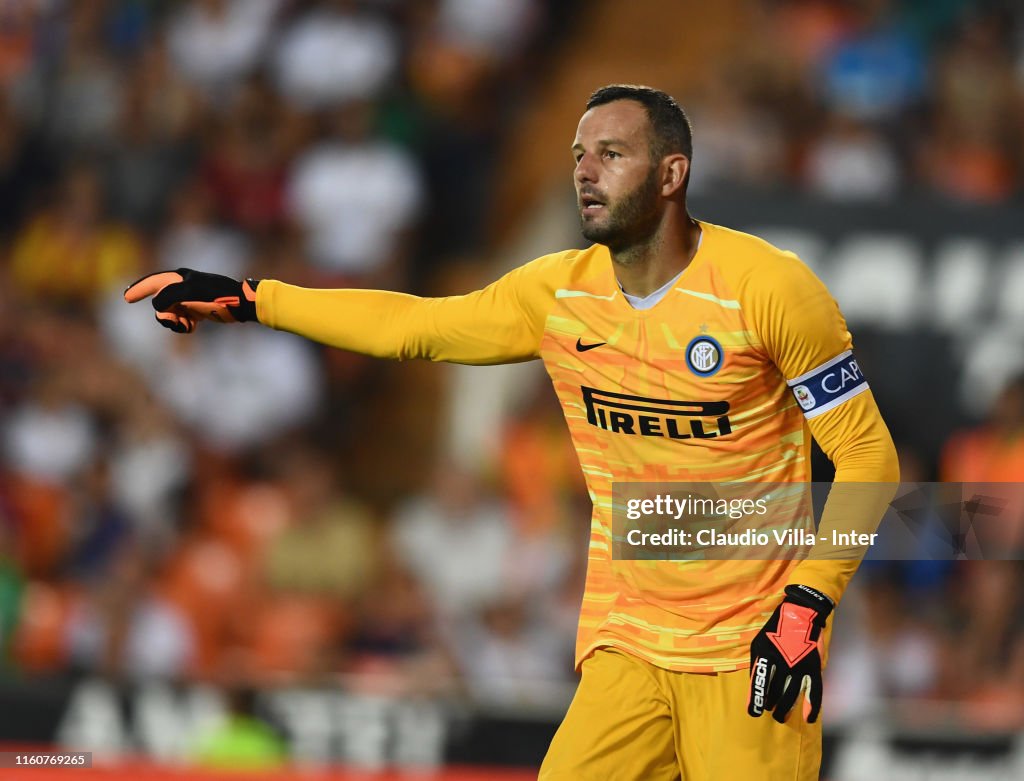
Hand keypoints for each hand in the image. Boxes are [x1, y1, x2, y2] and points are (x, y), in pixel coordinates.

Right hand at [124, 268, 258, 332]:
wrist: (240, 304)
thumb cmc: (215, 296)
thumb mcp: (188, 293)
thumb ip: (167, 296)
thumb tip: (157, 307)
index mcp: (178, 278)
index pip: (153, 282)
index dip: (138, 289)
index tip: (126, 298)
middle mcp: (181, 287)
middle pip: (159, 303)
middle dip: (164, 315)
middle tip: (177, 320)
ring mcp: (189, 299)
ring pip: (169, 313)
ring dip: (174, 322)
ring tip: (187, 324)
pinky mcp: (197, 310)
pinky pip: (181, 320)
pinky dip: (183, 326)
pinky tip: (193, 326)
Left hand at [747, 584, 832, 723]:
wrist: (799, 615)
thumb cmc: (774, 631)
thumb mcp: (758, 645)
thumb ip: (756, 666)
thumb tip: (753, 688)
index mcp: (766, 656)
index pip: (759, 683)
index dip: (756, 701)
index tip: (754, 713)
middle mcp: (783, 664)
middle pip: (776, 693)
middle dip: (771, 706)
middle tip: (770, 710)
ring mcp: (800, 666)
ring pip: (792, 696)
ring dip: (786, 709)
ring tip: (780, 716)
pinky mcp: (813, 668)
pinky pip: (814, 691)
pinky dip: (812, 707)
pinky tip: (808, 718)